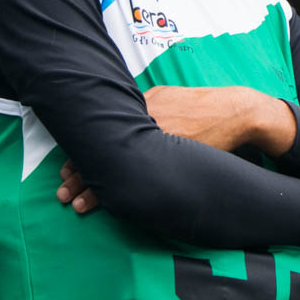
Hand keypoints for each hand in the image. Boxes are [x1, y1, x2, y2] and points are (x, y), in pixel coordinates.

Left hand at [56, 86, 296, 213]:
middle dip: (79, 173)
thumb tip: (123, 118)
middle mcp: (144, 122)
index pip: (99, 134)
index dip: (80, 154)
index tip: (66, 171)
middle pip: (102, 151)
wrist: (235, 112)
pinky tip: (109, 204)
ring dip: (95, 188)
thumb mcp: (167, 96)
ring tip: (78, 203)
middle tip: (63, 191)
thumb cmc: (200, 105)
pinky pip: (142, 176)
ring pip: (117, 167)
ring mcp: (157, 141)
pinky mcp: (174, 155)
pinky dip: (124, 190)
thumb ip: (143, 107)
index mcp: (140, 107)